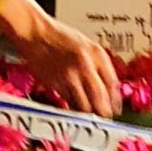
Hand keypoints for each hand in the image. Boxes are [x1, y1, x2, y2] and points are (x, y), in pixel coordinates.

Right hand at [0, 0, 121, 116]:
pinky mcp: (55, 84)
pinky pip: (68, 102)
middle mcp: (85, 66)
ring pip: (83, 105)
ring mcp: (70, 76)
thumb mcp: (86, 45)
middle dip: (103, 113)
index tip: (115, 109)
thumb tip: (107, 89)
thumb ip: (98, 65)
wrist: (35, 33)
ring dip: (88, 114)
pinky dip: (73, 107)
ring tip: (89, 116)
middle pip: (100, 99)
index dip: (115, 101)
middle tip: (104, 118)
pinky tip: (74, 107)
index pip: (112, 84)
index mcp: (97, 54)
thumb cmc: (60, 37)